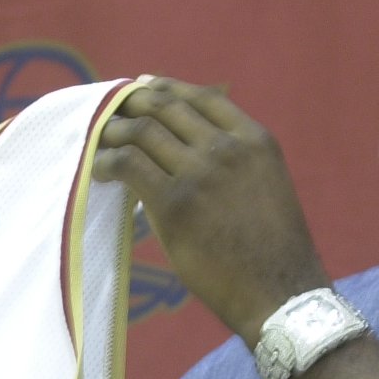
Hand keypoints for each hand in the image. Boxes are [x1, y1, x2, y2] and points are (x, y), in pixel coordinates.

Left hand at [93, 77, 330, 339]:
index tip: (143, 86)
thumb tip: (186, 151)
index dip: (165, 87)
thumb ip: (235, 161)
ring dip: (113, 131)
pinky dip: (106, 161)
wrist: (279, 292)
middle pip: (165, 106)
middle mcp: (227, 148)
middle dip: (132, 104)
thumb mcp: (266, 185)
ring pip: (142, 130)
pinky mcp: (175, 203)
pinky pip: (128, 164)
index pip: (202, 96)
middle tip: (110, 113)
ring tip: (98, 140)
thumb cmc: (272, 249)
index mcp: (255, 140)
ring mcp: (200, 173)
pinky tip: (99, 169)